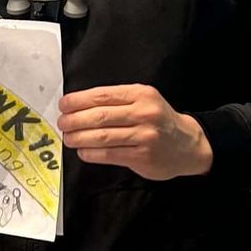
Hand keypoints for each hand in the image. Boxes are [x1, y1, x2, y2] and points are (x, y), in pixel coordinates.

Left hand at [59, 84, 212, 180]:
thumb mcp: (144, 100)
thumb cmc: (159, 120)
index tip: (64, 105)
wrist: (188, 144)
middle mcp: (143, 113)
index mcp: (141, 94)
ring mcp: (144, 135)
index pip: (102, 95)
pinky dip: (91, 153)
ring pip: (103, 136)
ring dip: (80, 138)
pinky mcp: (142, 156)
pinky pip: (110, 154)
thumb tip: (79, 106)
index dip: (78, 100)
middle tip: (62, 123)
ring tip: (68, 138)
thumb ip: (118, 100)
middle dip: (75, 120)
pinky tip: (83, 152)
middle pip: (100, 116)